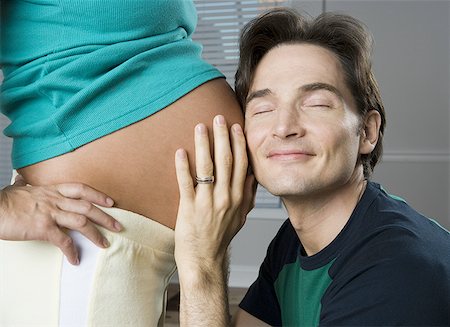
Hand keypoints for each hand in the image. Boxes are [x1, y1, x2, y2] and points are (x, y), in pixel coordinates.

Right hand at [0, 174, 121, 264]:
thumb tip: (20, 179)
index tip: (111, 202)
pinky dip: (72, 251)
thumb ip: (22, 185)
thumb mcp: (16, 189)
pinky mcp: (43, 228)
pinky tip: (75, 260)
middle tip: (118, 226)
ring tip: (105, 244)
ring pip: (82, 223)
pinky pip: (63, 241)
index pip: (81, 189)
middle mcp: (55, 200)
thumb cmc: (3, 201)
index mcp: (52, 191)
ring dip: (96, 234)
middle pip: (88, 207)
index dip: (98, 195)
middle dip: (106, 217)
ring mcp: (50, 213)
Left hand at [174, 114, 255, 275]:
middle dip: (222, 136)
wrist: (205, 259)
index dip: (238, 144)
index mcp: (238, 197)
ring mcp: (207, 202)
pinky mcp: (189, 208)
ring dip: (203, 145)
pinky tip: (181, 151)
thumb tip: (252, 176)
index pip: (240, 164)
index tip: (236, 127)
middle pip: (225, 161)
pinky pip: (186, 182)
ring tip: (200, 127)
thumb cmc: (220, 237)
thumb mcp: (241, 217)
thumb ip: (247, 196)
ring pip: (207, 167)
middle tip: (218, 118)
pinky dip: (183, 166)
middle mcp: (225, 197)